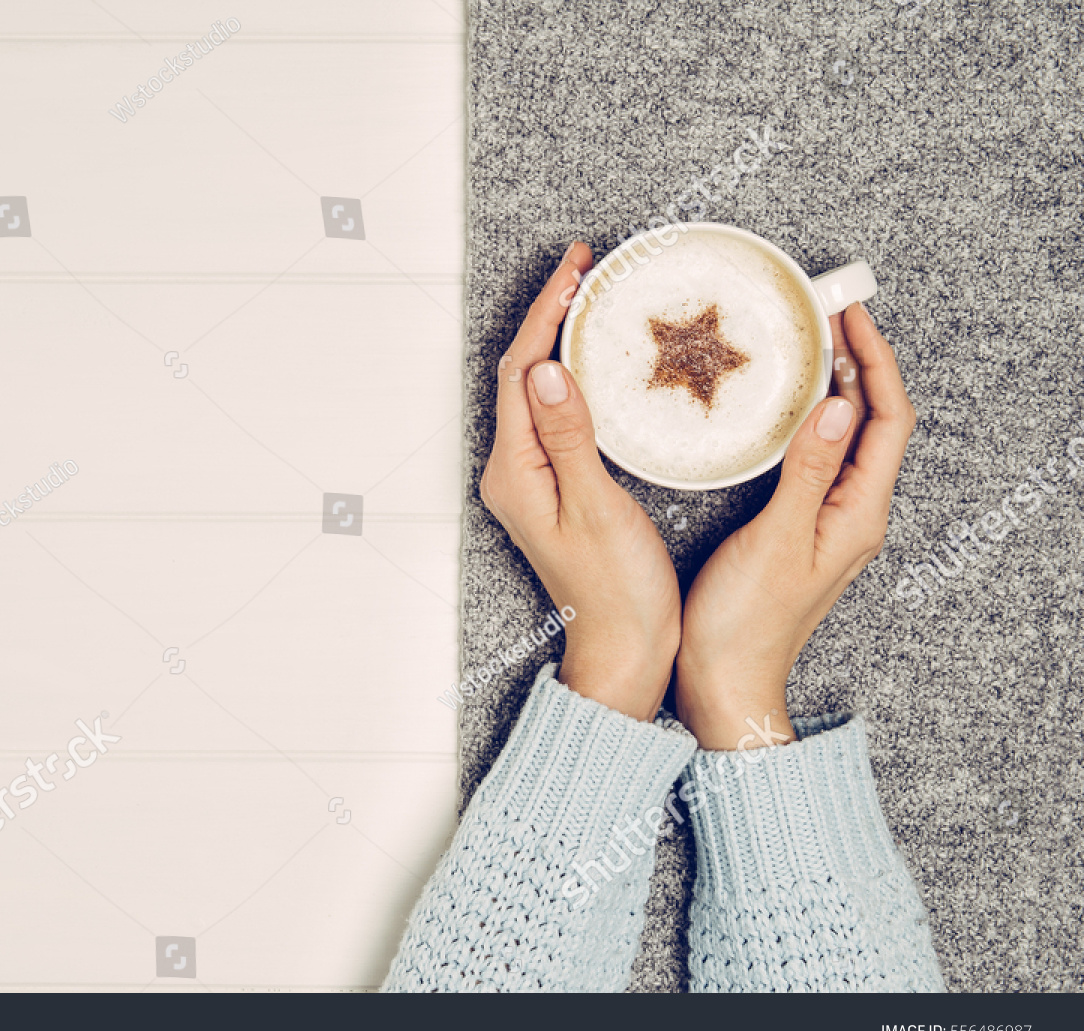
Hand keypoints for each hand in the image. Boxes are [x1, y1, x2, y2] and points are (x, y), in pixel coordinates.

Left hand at [480, 243, 681, 721]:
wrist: (624, 653)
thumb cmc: (618, 592)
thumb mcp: (597, 506)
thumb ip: (571, 436)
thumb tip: (547, 367)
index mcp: (515, 472)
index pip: (521, 372)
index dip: (546, 315)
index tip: (577, 271)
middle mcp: (514, 473)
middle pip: (524, 375)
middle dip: (551, 316)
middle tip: (587, 268)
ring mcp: (532, 481)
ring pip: (540, 392)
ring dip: (561, 341)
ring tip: (592, 298)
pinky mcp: (555, 490)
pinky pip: (558, 416)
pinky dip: (575, 378)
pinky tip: (600, 363)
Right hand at [675, 302, 916, 749]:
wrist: (725, 683)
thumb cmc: (745, 623)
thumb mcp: (776, 539)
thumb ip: (808, 472)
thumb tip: (838, 405)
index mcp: (858, 514)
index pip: (889, 419)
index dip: (876, 360)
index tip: (849, 314)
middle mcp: (854, 514)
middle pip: (875, 422)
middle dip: (861, 362)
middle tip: (828, 314)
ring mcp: (830, 522)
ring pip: (848, 439)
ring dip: (837, 388)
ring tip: (810, 345)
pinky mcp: (802, 529)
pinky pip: (820, 460)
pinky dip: (810, 421)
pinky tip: (782, 410)